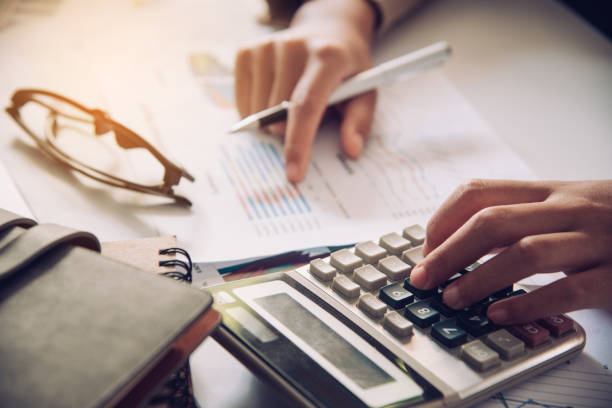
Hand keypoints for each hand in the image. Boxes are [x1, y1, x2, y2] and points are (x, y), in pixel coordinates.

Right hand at [234, 0, 376, 181]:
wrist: (327, 31)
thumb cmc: (346, 69)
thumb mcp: (365, 90)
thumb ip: (360, 120)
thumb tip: (352, 150)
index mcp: (328, 57)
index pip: (306, 106)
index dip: (299, 143)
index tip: (294, 174)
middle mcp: (294, 46)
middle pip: (278, 113)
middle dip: (289, 130)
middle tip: (305, 118)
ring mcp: (267, 46)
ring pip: (258, 110)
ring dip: (272, 120)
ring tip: (291, 100)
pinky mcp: (247, 51)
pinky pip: (241, 100)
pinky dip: (254, 110)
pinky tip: (272, 96)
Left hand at [410, 179, 611, 324]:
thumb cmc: (609, 221)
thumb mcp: (562, 207)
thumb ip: (516, 219)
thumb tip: (453, 244)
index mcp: (547, 191)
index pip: (478, 191)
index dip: (442, 219)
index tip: (424, 248)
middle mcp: (568, 208)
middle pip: (491, 221)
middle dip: (447, 252)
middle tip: (422, 278)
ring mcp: (595, 241)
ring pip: (526, 253)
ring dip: (479, 277)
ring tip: (452, 298)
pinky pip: (569, 290)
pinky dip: (529, 302)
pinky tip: (500, 314)